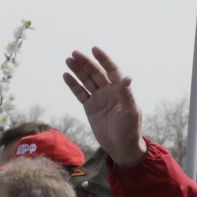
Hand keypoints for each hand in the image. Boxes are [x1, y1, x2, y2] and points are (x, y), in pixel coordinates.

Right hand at [63, 46, 146, 167]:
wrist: (120, 147)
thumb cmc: (130, 130)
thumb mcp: (130, 112)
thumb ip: (127, 95)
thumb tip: (127, 77)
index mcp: (121, 90)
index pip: (112, 70)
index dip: (104, 59)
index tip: (94, 49)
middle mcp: (109, 91)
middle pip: (96, 73)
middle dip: (86, 63)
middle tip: (74, 53)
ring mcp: (99, 98)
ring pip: (87, 81)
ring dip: (78, 70)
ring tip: (68, 60)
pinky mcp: (90, 107)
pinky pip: (80, 93)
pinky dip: (73, 85)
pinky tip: (66, 75)